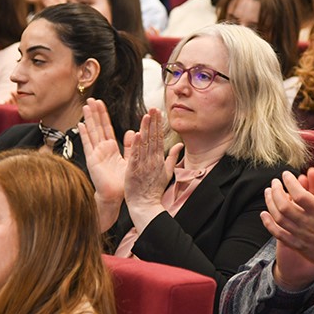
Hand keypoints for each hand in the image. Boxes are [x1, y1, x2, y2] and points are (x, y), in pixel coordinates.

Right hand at [79, 98, 128, 204]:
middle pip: (97, 126)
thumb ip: (131, 146)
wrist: (116, 196)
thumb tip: (132, 131)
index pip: (106, 128)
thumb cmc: (122, 182)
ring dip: (89, 119)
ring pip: (92, 132)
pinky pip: (88, 144)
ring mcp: (96, 153)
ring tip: (86, 106)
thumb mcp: (130, 160)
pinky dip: (85, 134)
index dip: (103, 115)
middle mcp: (102, 149)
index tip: (100, 103)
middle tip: (91, 98)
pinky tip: (81, 124)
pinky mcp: (93, 159)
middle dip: (94, 112)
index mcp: (111, 148)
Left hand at [123, 108, 181, 228]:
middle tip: (153, 108)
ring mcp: (144, 165)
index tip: (158, 112)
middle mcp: (152, 160)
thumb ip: (172, 157)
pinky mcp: (134, 171)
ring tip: (146, 116)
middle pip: (153, 138)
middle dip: (153, 122)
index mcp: (159, 159)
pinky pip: (135, 156)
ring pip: (145, 144)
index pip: (159, 138)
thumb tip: (179, 145)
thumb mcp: (167, 172)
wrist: (146, 205)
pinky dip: (136, 145)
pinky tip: (136, 134)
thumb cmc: (155, 189)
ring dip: (145, 129)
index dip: (158, 124)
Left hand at [262, 171, 313, 286]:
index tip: (286, 175)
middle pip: (284, 205)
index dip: (290, 182)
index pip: (299, 194)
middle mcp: (308, 223)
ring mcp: (301, 235)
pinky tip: (263, 215)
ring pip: (279, 218)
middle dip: (276, 191)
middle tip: (274, 182)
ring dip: (270, 203)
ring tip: (268, 192)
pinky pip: (279, 234)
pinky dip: (269, 224)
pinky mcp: (297, 245)